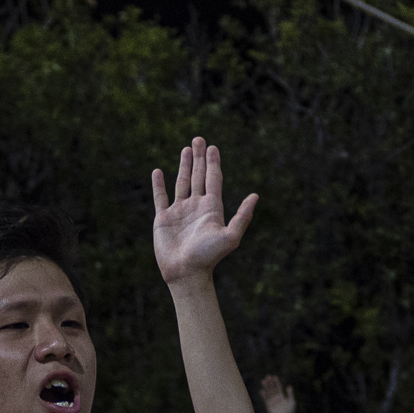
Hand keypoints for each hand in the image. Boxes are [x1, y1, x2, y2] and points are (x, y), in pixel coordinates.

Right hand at [148, 137, 256, 284]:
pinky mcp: (163, 218)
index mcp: (212, 208)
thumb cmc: (208, 257)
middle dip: (199, 158)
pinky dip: (158, 184)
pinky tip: (158, 171)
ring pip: (182, 182)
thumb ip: (242, 216)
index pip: (213, 179)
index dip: (213, 162)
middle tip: (198, 139)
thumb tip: (256, 195)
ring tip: (185, 149)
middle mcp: (196, 207)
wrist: (186, 273)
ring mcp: (179, 212)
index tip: (212, 147)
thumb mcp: (230, 236)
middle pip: (199, 176)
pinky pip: (160, 197)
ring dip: (184, 166)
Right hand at [255, 373, 295, 412]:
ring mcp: (272, 402)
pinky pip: (265, 400)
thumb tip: (289, 386)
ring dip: (266, 387)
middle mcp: (276, 398)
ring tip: (263, 381)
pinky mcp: (269, 407)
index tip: (274, 377)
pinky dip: (264, 396)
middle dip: (270, 383)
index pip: (278, 387)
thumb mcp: (292, 402)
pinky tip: (262, 391)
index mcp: (282, 396)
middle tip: (267, 376)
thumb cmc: (290, 412)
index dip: (276, 382)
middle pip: (272, 389)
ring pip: (268, 393)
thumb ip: (290, 394)